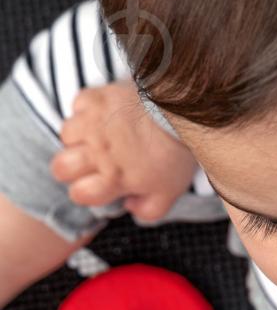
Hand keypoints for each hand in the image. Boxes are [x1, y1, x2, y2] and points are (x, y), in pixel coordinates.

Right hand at [50, 81, 198, 221]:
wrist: (182, 113)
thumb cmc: (176, 154)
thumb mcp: (169, 193)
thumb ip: (148, 210)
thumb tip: (129, 207)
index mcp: (114, 178)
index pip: (79, 194)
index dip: (87, 193)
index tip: (101, 185)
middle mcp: (98, 152)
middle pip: (60, 168)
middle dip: (72, 169)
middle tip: (91, 163)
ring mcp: (93, 124)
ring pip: (66, 135)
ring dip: (80, 138)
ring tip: (102, 137)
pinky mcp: (95, 99)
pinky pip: (77, 107)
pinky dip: (87, 111)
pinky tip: (108, 115)